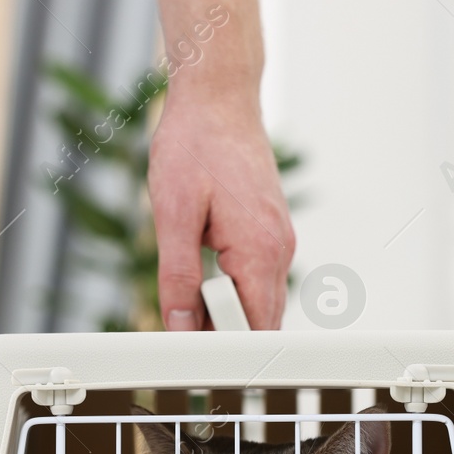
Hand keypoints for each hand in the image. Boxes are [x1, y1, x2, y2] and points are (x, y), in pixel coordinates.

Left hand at [148, 89, 293, 330]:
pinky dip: (231, 290)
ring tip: (188, 302)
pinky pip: (256, 278)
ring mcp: (278, 240)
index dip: (225, 350)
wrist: (218, 97)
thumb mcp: (174, 214)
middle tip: (181, 333)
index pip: (256, 328)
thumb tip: (180, 325)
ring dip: (225, 312)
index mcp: (260, 250)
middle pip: (261, 322)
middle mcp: (279, 249)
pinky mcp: (269, 231)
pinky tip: (201, 280)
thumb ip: (178, 276)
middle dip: (224, 336)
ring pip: (259, 301)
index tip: (192, 356)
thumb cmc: (195, 145)